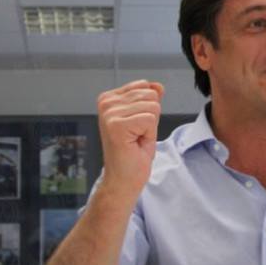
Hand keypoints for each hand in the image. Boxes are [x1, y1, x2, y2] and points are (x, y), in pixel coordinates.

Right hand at [97, 80, 164, 196]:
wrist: (123, 178)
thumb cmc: (133, 152)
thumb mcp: (145, 119)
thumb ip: (150, 100)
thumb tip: (158, 86)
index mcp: (109, 98)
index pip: (146, 87)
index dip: (149, 110)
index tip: (136, 126)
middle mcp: (106, 102)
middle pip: (151, 96)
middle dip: (151, 119)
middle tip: (137, 135)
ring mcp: (109, 113)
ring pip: (153, 107)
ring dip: (150, 127)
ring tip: (135, 139)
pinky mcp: (116, 125)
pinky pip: (150, 119)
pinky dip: (149, 134)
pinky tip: (135, 144)